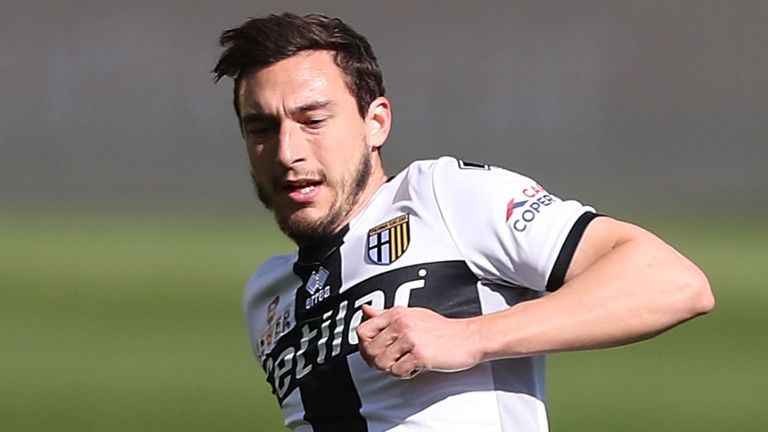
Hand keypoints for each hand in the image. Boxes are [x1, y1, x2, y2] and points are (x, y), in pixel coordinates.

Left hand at [356, 305, 482, 378]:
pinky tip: (414, 367)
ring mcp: (410, 339)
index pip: (362, 330)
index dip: (364, 345)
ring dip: (391, 368)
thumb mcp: (411, 315)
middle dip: (377, 360)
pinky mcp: (419, 355)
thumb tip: (366, 310)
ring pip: (381, 363)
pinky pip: (398, 371)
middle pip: (369, 349)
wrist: (468, 338)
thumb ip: (386, 314)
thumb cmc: (442, 329)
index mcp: (397, 313)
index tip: (372, 350)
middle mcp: (401, 324)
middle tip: (390, 360)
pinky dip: (405, 374)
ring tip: (404, 362)